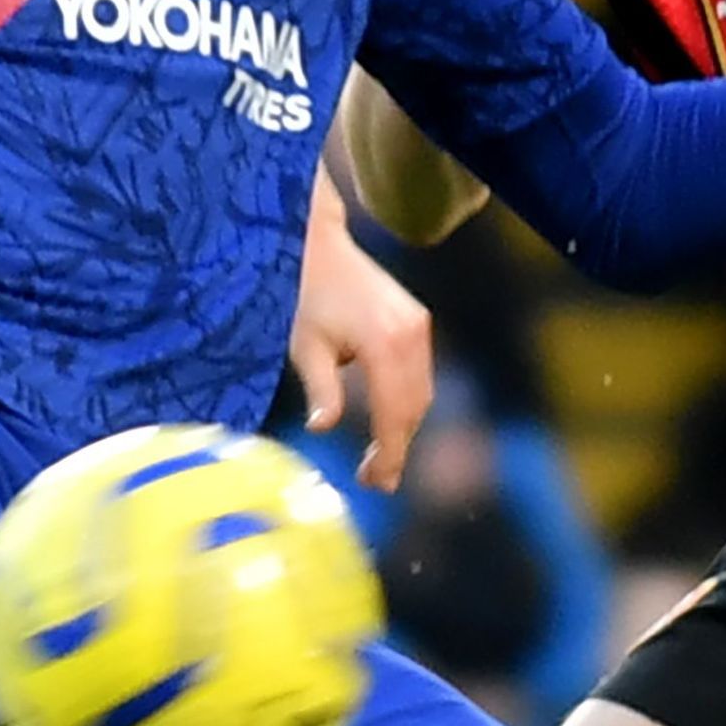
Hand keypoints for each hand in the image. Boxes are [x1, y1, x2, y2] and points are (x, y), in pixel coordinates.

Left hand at [289, 198, 435, 491]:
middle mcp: (412, 334)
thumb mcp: (305, 345)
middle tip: (375, 481)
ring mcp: (419, 326)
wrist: (319, 244)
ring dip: (404, 428)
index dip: (389, 452)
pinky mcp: (417, 321)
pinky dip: (407, 403)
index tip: (375, 482)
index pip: (394, 412)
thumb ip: (321, 389)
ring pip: (421, 393)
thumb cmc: (304, 294)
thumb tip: (323, 430)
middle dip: (398, 447)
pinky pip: (420, 375)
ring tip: (379, 460)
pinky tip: (387, 423)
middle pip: (414, 407)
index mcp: (385, 342)